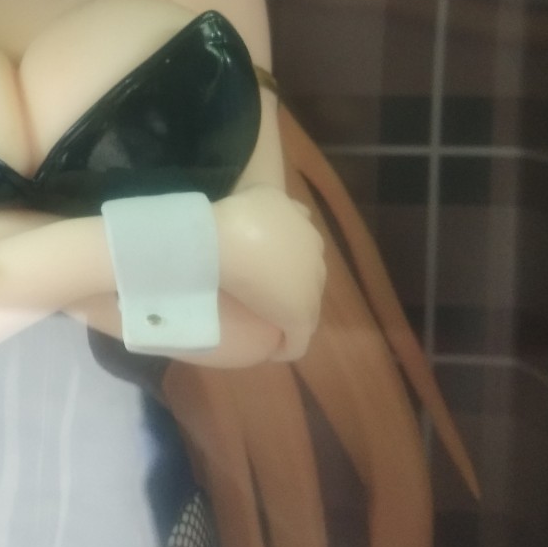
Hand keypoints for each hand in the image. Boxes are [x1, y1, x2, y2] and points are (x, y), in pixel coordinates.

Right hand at [214, 183, 325, 360]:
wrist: (232, 239)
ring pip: (306, 311)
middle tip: (261, 297)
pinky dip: (286, 348)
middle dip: (290, 289)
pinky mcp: (299, 317)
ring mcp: (310, 291)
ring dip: (289, 319)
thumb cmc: (238, 216)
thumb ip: (266, 194)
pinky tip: (272, 353)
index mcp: (305, 232)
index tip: (265, 271)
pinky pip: (296, 342)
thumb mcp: (257, 193)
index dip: (286, 263)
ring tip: (267, 327)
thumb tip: (260, 193)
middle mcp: (315, 260)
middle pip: (307, 281)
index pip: (303, 253)